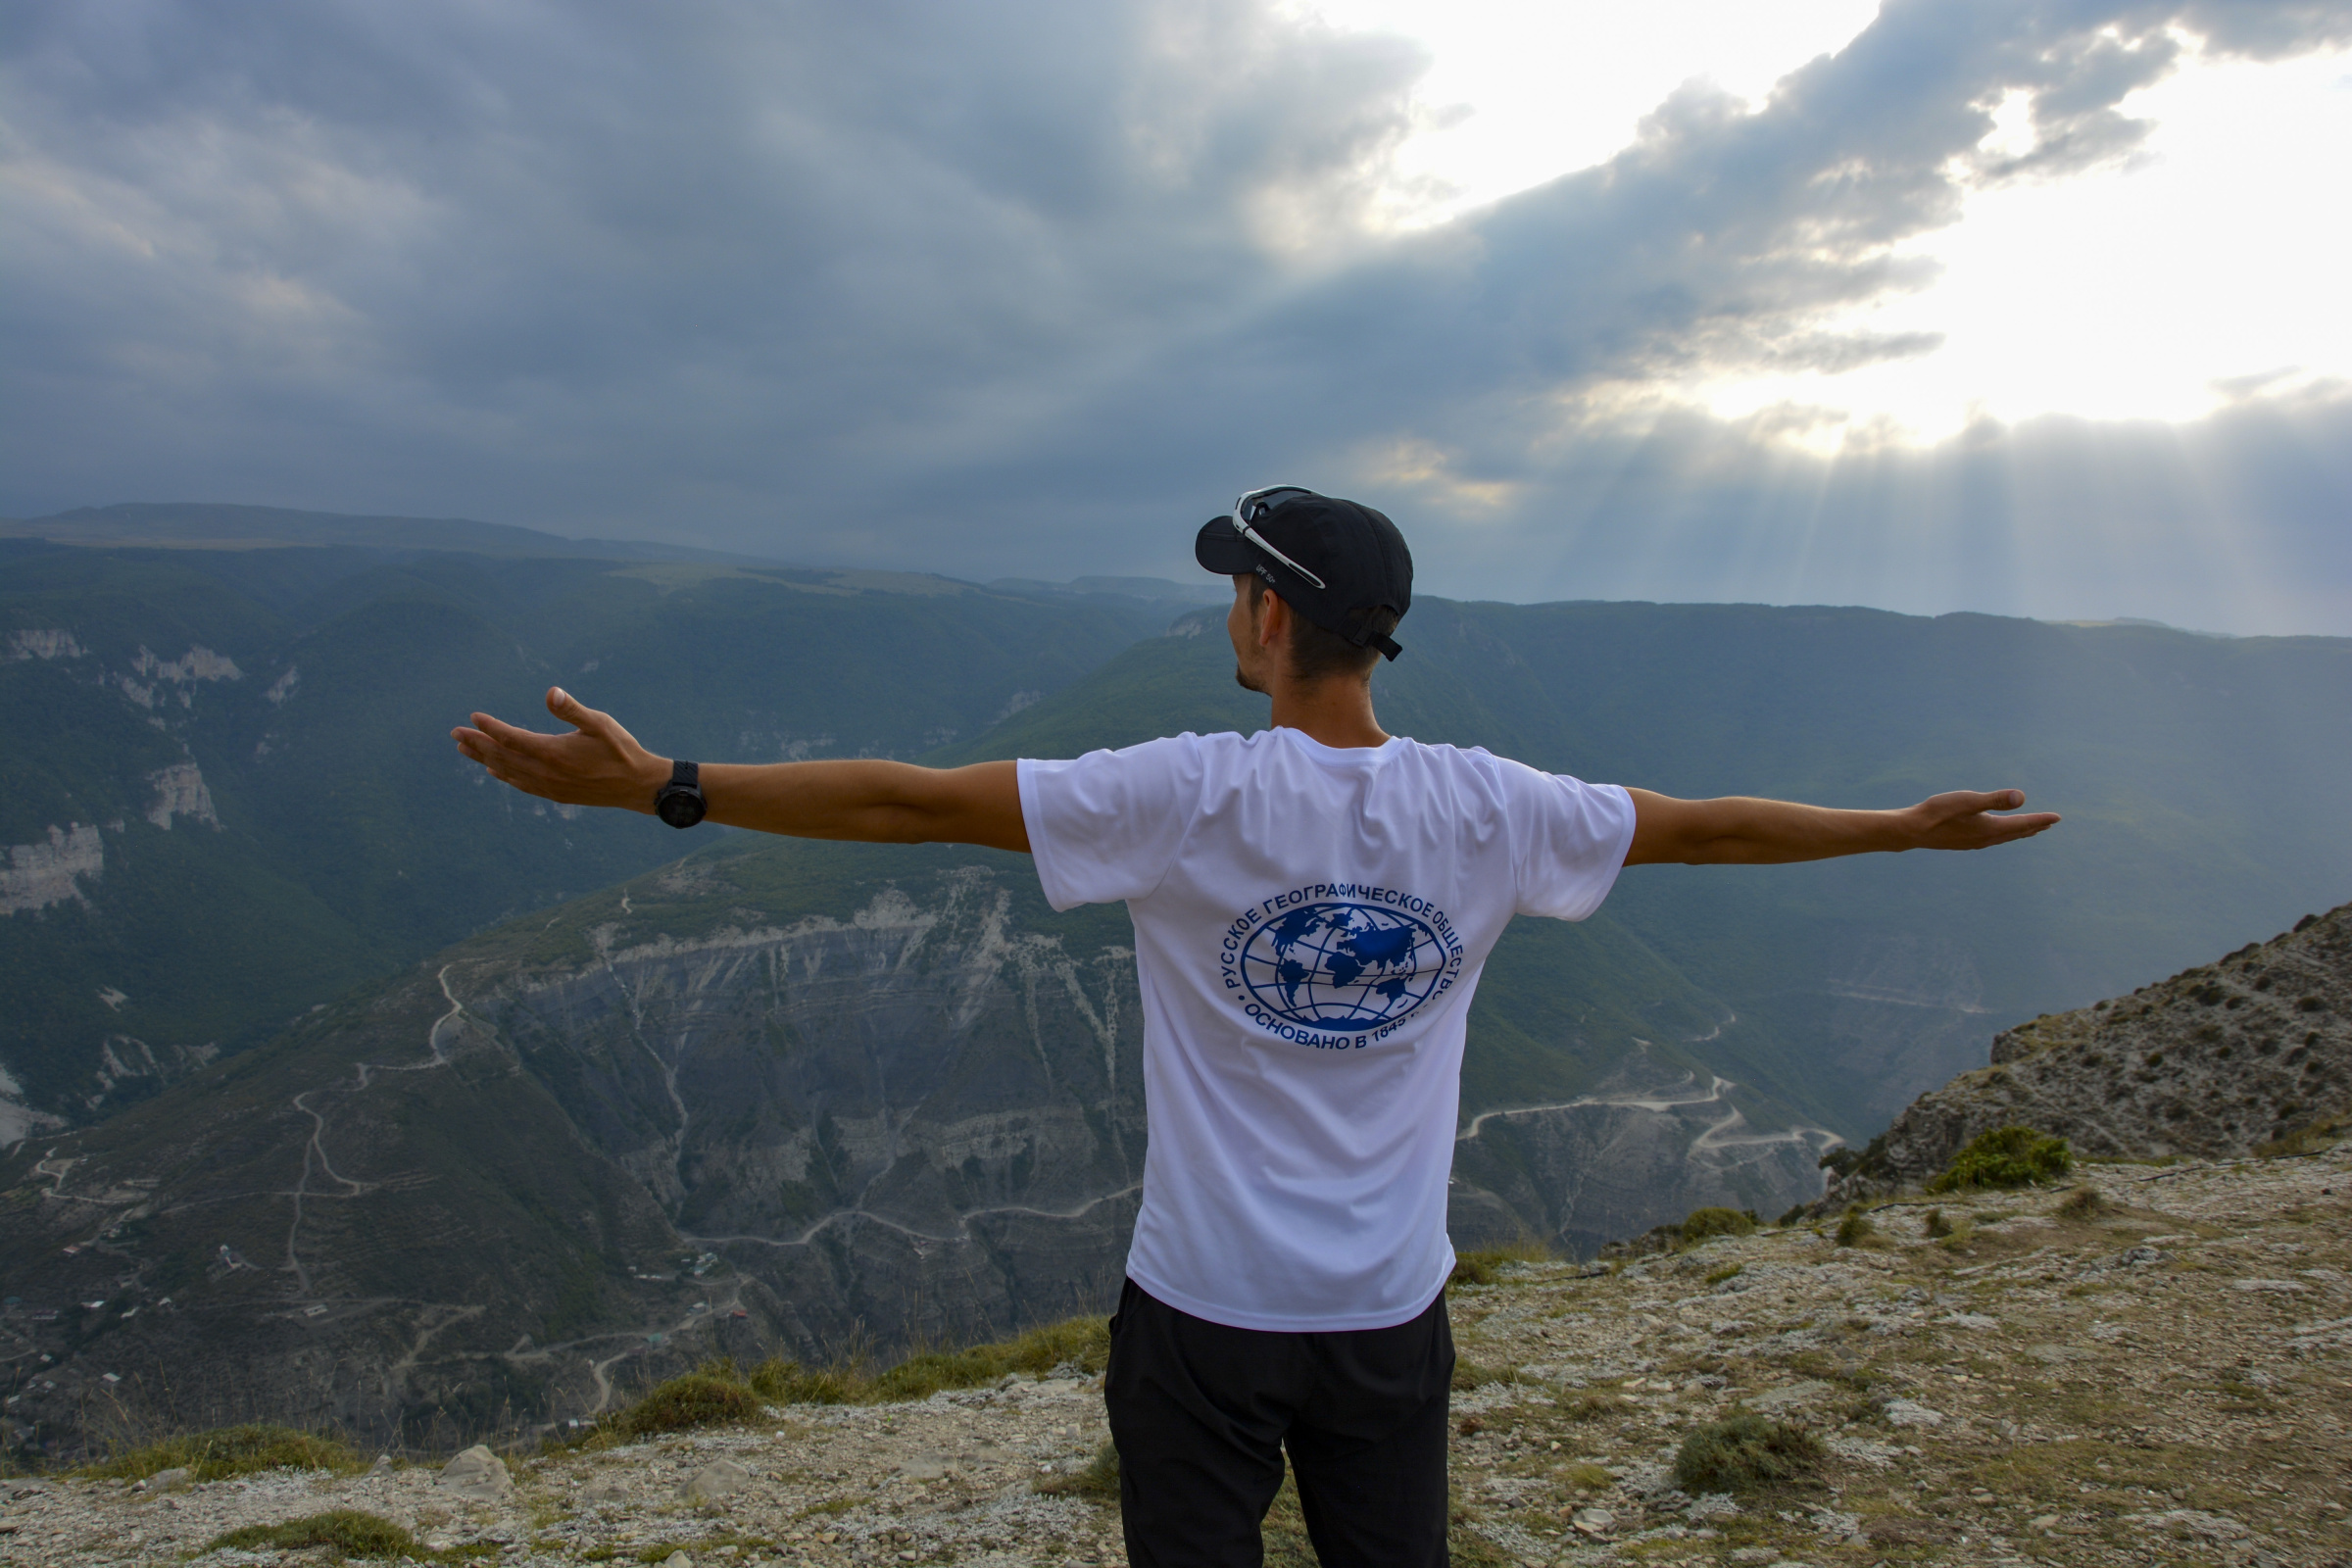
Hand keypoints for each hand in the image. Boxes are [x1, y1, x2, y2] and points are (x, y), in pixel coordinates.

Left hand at [451, 688, 670, 812]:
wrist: (638, 786)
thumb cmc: (621, 750)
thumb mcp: (600, 723)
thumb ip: (572, 709)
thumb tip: (550, 692)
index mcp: (553, 753)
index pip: (511, 738)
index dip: (490, 727)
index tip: (473, 716)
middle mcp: (546, 772)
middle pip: (502, 757)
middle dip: (477, 744)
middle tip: (455, 734)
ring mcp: (549, 787)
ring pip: (508, 772)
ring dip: (485, 759)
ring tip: (465, 750)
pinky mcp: (556, 795)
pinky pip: (522, 785)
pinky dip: (505, 775)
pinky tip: (495, 770)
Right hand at [1902, 789, 2060, 850]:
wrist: (1912, 831)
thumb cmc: (1938, 812)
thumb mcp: (1968, 800)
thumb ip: (1994, 799)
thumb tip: (2022, 797)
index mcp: (1991, 829)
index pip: (2023, 824)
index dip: (2041, 819)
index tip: (2058, 817)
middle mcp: (1986, 839)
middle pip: (2016, 833)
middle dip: (2033, 827)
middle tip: (2048, 824)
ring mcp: (1974, 843)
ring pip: (2004, 837)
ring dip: (2018, 832)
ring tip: (2028, 829)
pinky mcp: (1964, 842)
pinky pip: (1991, 839)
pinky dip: (2002, 834)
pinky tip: (1994, 832)